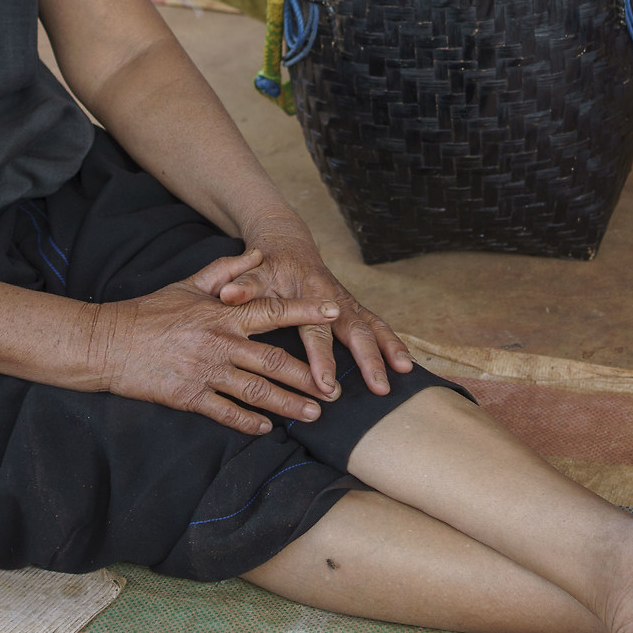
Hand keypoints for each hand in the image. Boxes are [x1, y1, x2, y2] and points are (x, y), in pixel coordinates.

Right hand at [89, 251, 342, 435]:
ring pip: (256, 391)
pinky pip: (226, 412)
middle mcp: (220, 343)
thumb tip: (257, 253)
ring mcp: (206, 372)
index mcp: (223, 314)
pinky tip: (266, 429)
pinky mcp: (189, 396)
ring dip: (288, 404)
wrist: (109, 343)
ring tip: (313, 413)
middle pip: (274, 361)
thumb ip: (226, 270)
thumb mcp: (188, 284)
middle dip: (307, 376)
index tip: (335, 313)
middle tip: (334, 389)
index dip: (306, 312)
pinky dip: (248, 422)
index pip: (274, 311)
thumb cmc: (150, 312)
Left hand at [208, 218, 414, 398]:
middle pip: (355, 330)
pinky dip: (393, 342)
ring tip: (406, 371)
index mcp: (308, 292)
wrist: (287, 244)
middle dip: (369, 359)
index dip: (322, 359)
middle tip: (379, 387)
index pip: (316, 332)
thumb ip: (242, 284)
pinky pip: (378, 325)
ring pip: (373, 325)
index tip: (326, 385)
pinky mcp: (354, 307)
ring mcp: (348, 302)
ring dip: (390, 348)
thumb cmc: (267, 265)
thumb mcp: (253, 272)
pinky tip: (406, 363)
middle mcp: (334, 297)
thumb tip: (227, 295)